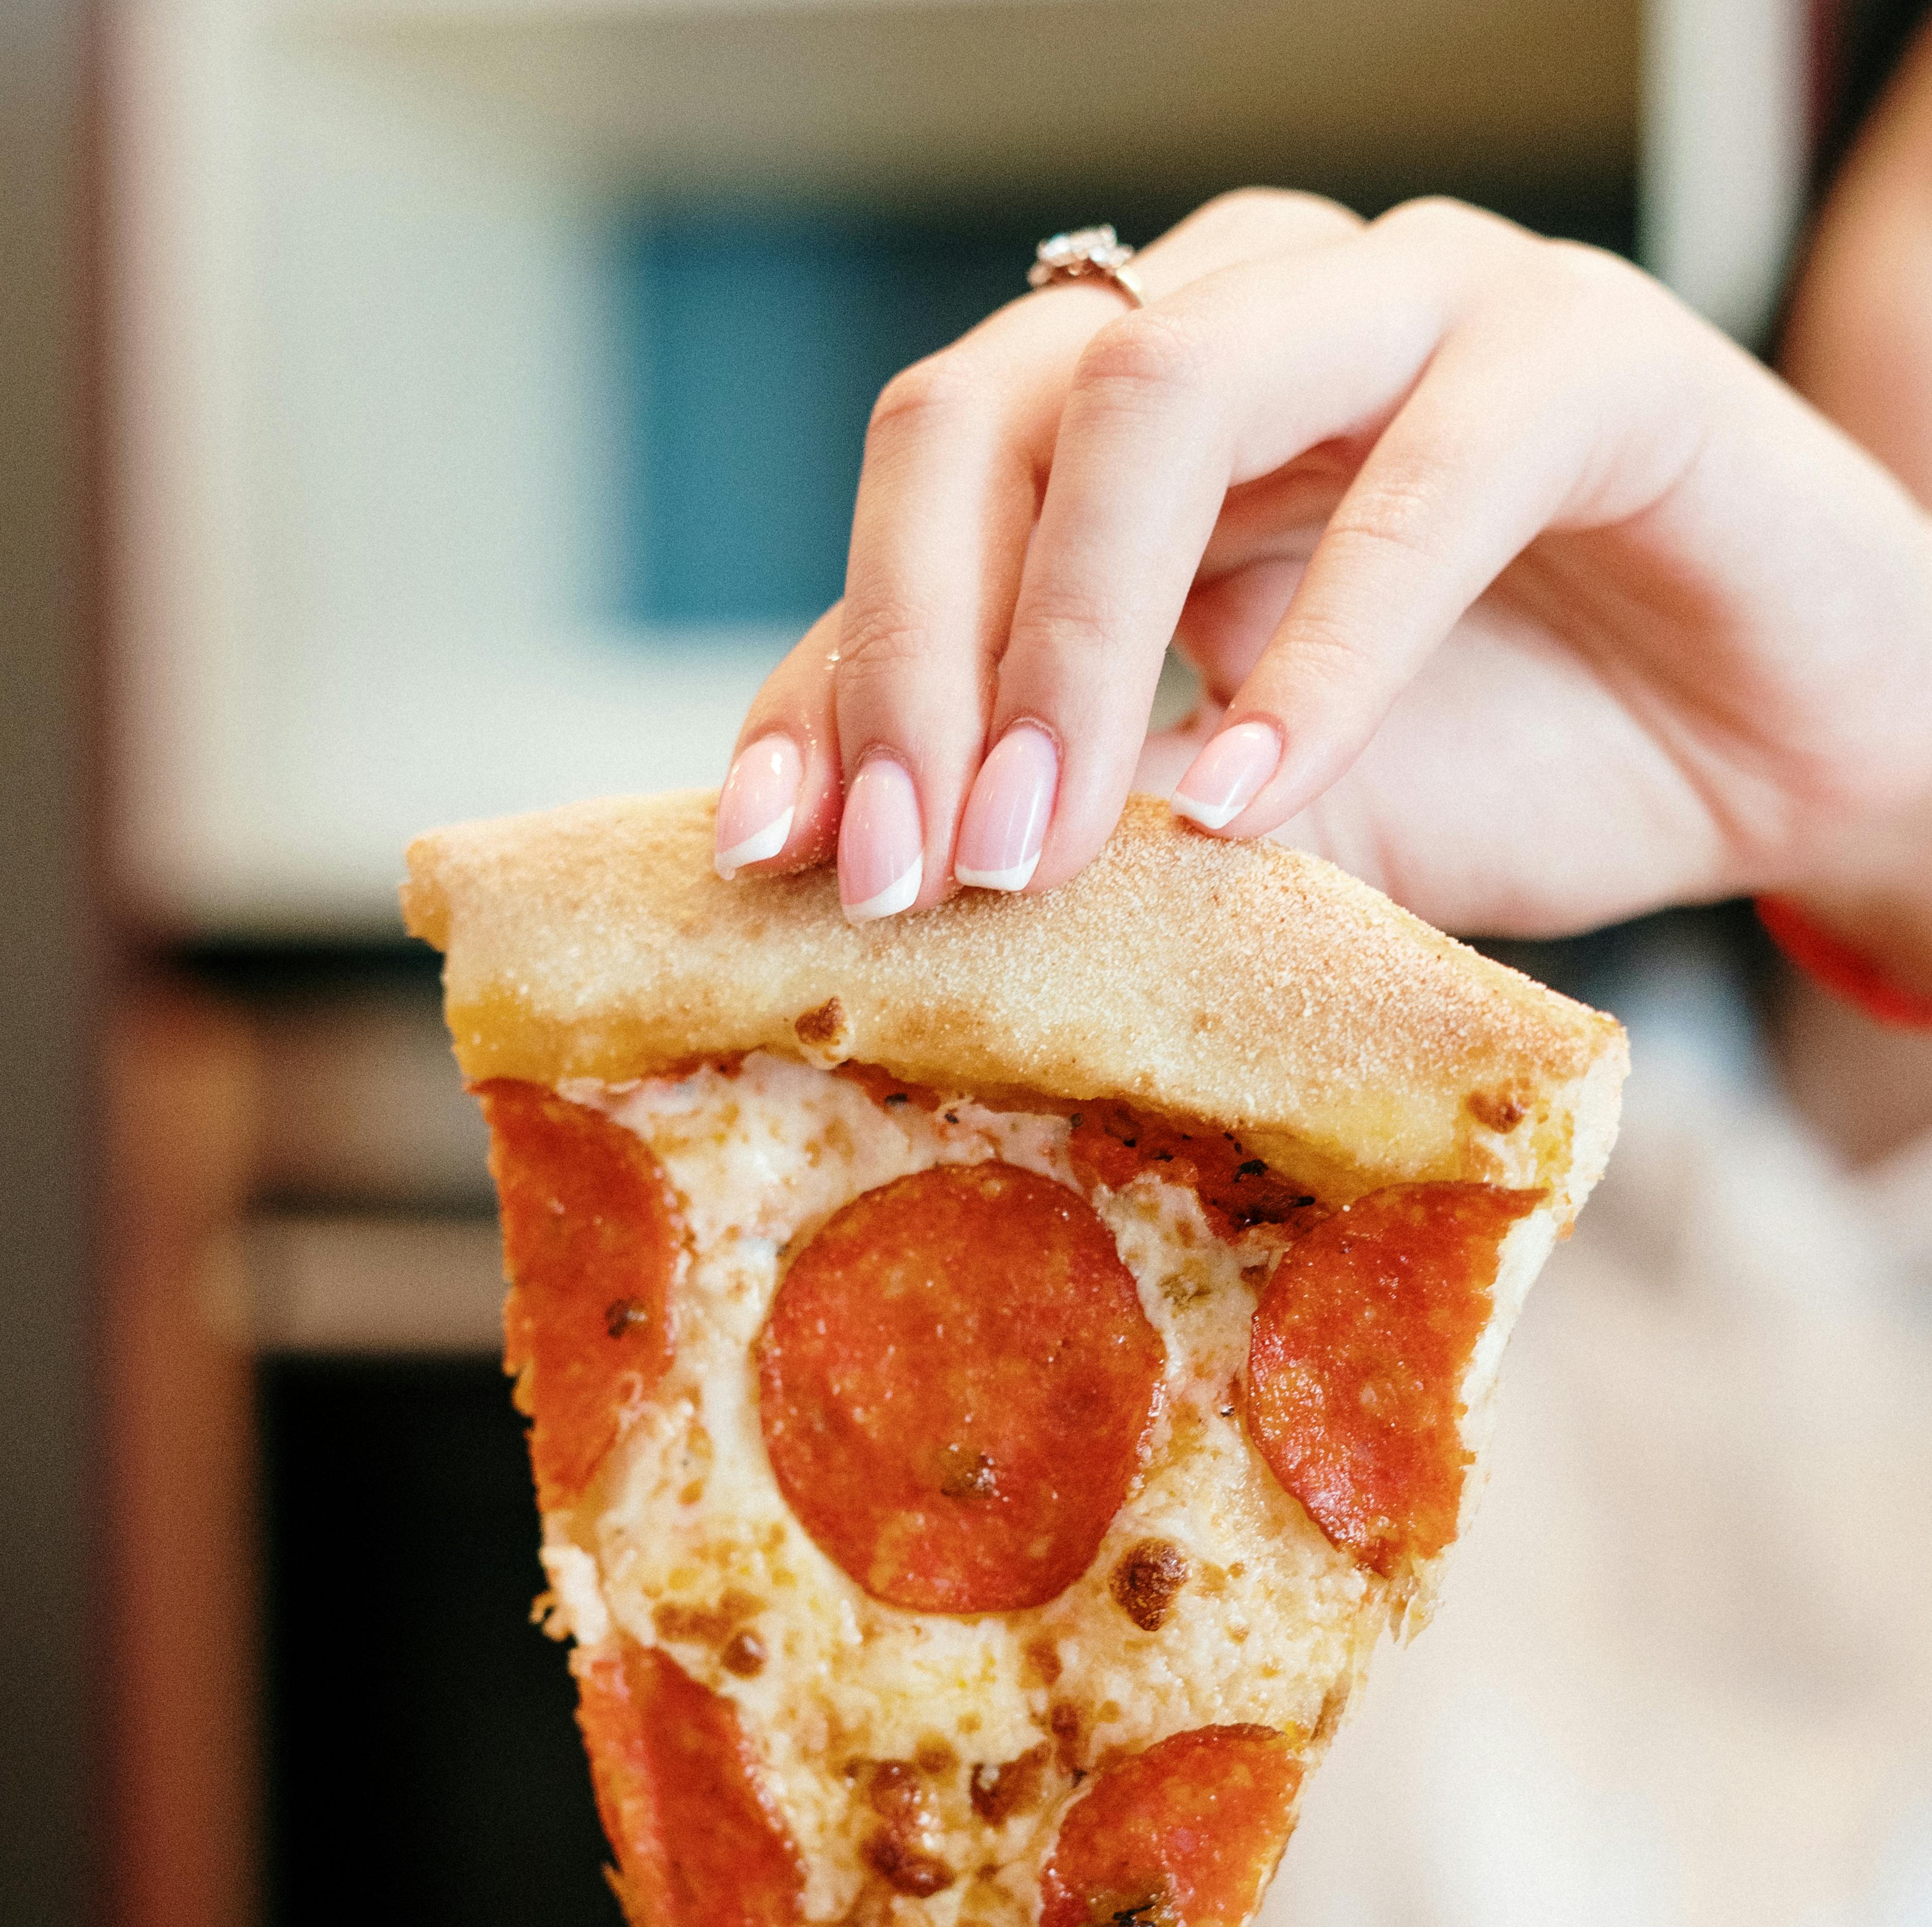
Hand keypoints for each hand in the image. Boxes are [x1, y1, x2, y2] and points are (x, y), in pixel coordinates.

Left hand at [712, 189, 1931, 954]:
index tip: (774, 849)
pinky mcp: (1586, 357)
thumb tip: (901, 911)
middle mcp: (1252, 317)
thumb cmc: (1519, 758)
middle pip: (996, 405)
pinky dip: (1323, 651)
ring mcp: (1415, 305)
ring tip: (1040, 847)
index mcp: (1147, 415)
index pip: (931, 507)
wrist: (1786, 746)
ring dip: (1071, 631)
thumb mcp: (1262, 820)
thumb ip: (1108, 826)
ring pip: (1165, 388)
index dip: (836, 672)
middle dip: (915, 647)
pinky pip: (1425, 472)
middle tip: (904, 868)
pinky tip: (1249, 802)